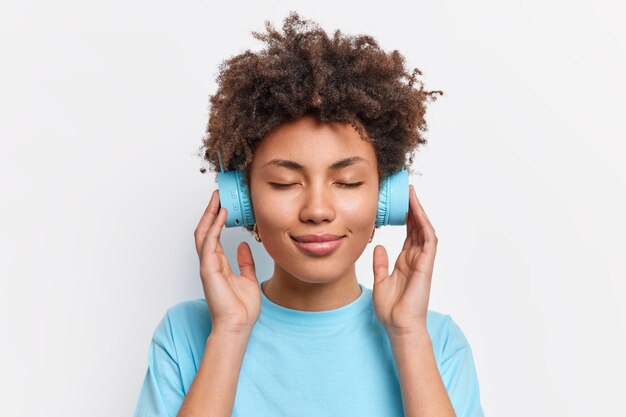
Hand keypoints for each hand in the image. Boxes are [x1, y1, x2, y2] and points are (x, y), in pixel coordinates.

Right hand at [194, 190, 260, 333]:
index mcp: (219, 264)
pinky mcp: (208, 270)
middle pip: (205, 230)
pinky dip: (214, 227)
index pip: (214, 235)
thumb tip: (244, 246)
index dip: (217, 218)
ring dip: (209, 214)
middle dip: (210, 211)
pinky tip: (221, 215)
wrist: (238, 325)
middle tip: (217, 194)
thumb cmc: (242, 308)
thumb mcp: (248, 278)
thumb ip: (245, 262)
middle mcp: (210, 262)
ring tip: (218, 198)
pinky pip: (209, 243)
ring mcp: (208, 265)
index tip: (223, 203)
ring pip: (203, 233)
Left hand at [372, 185, 437, 336]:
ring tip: (412, 194)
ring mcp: (423, 262)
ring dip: (420, 212)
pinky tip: (418, 213)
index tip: (402, 201)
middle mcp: (416, 259)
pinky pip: (428, 241)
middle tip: (408, 189)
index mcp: (406, 261)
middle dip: (414, 208)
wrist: (399, 326)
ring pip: (425, 230)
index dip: (407, 217)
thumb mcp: (380, 281)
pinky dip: (424, 226)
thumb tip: (377, 246)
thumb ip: (380, 263)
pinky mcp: (426, 266)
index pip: (409, 234)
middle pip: (418, 228)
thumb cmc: (392, 309)